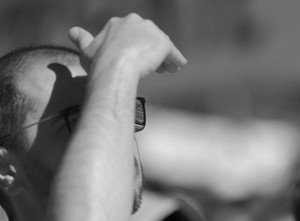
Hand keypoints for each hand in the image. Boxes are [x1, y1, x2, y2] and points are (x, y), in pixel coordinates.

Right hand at [67, 13, 186, 77]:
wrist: (115, 67)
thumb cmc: (100, 61)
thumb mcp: (87, 49)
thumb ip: (82, 38)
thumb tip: (72, 31)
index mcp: (118, 23)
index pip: (133, 34)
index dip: (136, 47)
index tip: (136, 59)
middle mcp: (136, 22)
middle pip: (148, 38)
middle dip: (150, 51)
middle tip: (153, 66)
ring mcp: (151, 32)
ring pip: (161, 45)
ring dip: (164, 57)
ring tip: (166, 70)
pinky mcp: (164, 44)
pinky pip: (173, 53)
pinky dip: (177, 59)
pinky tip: (178, 67)